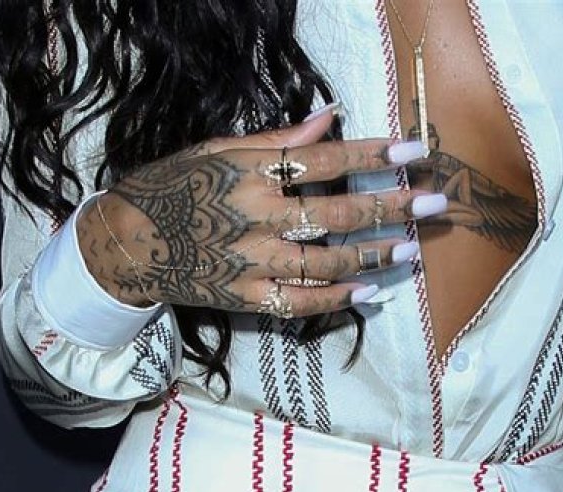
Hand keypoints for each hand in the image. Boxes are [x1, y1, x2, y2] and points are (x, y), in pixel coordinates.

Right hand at [79, 107, 445, 316]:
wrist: (128, 243)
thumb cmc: (172, 187)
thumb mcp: (214, 150)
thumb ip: (274, 139)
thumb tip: (329, 117)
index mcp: (247, 174)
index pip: (323, 161)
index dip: (373, 155)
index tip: (415, 151)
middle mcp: (253, 218)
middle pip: (337, 213)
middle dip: (391, 206)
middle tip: (435, 203)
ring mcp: (250, 263)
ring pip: (326, 262)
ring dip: (375, 256)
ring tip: (413, 249)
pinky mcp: (243, 298)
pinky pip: (298, 303)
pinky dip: (335, 300)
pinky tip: (368, 293)